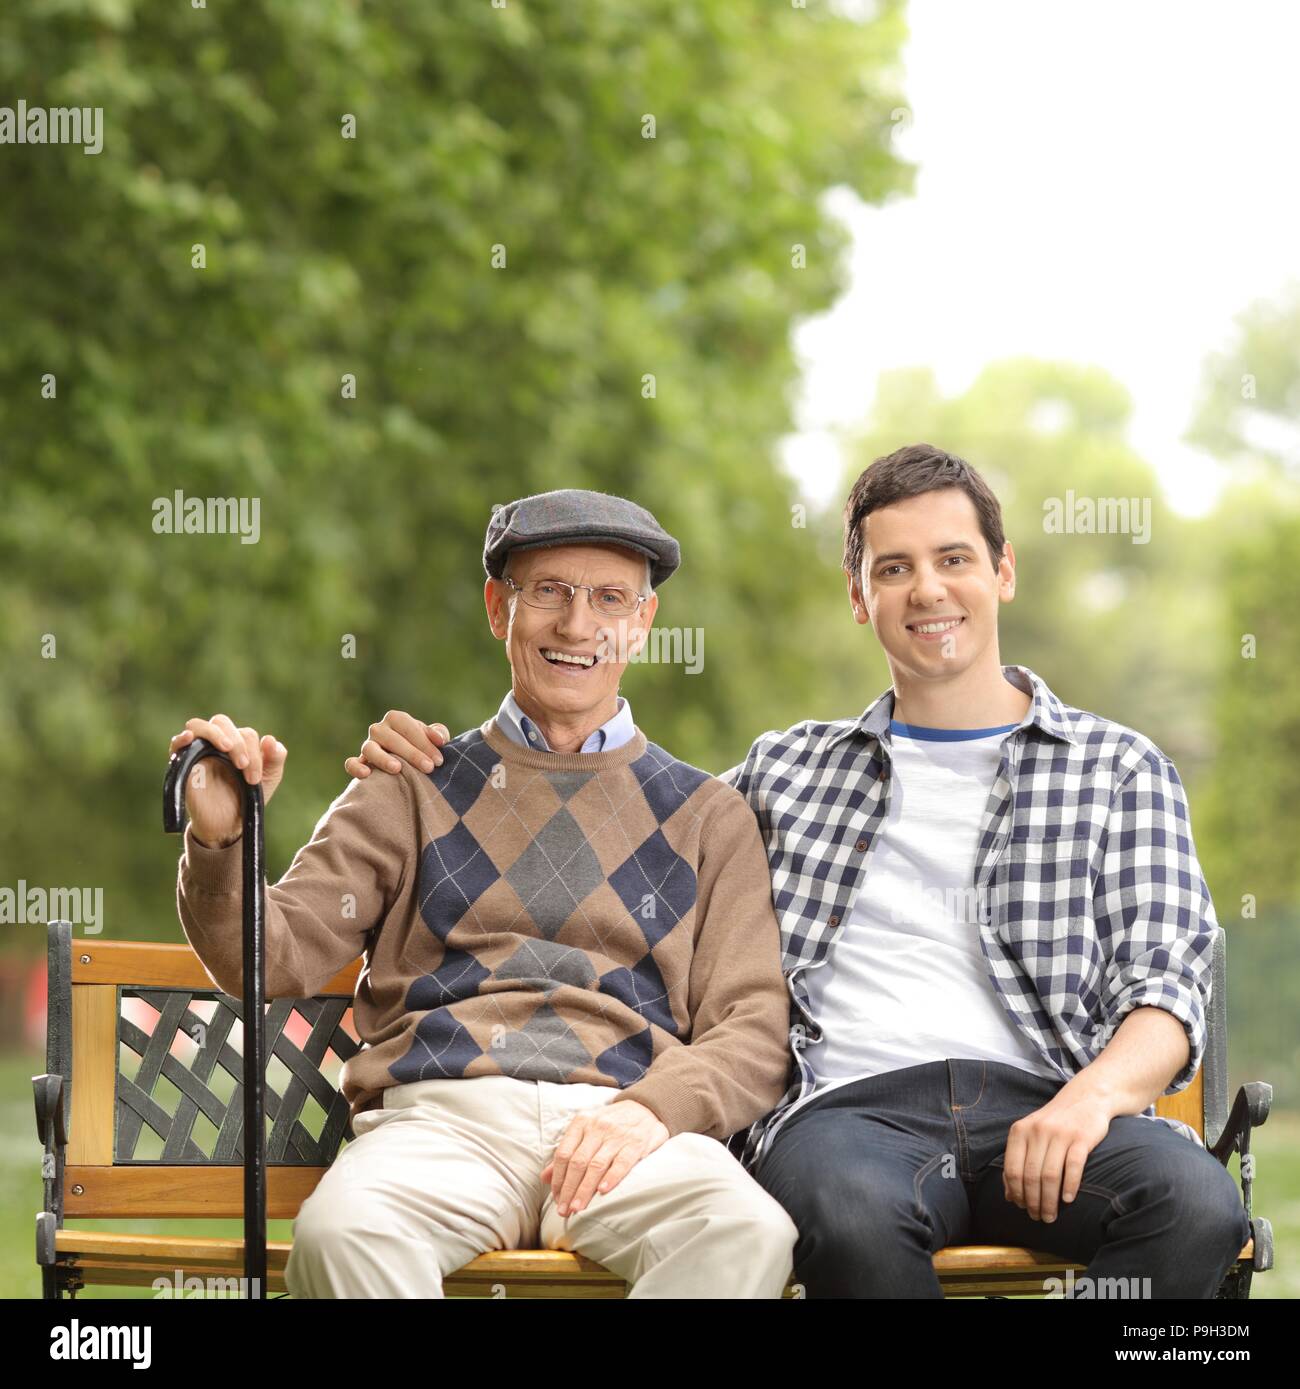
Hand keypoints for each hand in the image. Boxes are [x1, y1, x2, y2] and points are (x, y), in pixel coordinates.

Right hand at [169, 715, 287, 848]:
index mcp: (238, 743)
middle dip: (237, 743)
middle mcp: (216, 744)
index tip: (254, 779)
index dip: (254, 752)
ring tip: (226, 748)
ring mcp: (197, 752)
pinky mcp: (182, 766)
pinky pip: (176, 745)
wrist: (228, 826)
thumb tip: (270, 739)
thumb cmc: (247, 798)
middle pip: (221, 722)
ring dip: (214, 734)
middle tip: (242, 766)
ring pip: (198, 726)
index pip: (245, 733)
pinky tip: (189, 737)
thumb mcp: (269, 778)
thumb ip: (275, 758)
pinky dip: (180, 738)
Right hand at [344, 711, 448, 778]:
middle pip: (392, 738)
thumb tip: (440, 739)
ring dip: (383, 758)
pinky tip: (366, 774)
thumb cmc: (423, 746)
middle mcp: (379, 729)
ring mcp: (367, 745)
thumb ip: (439, 734)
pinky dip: (356, 767)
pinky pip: (351, 763)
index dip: (425, 743)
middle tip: (429, 768)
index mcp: (396, 718)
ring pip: (369, 748)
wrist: (409, 762)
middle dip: (412, 753)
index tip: (439, 760)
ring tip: (397, 769)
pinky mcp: (360, 762)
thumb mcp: (433, 737)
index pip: (409, 728)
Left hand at [540, 1099, 669, 1216]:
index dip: (558, 1179)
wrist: (646, 1107)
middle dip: (568, 1189)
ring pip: (596, 1165)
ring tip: (577, 1208)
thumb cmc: (611, 1123)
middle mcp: (597, 1127)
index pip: (563, 1153)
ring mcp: (617, 1135)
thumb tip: (545, 1177)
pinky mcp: (636, 1144)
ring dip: (585, 1189)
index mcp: (581, 1122)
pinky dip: (611, 1178)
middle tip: (564, 1211)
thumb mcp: (587, 1129)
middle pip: (577, 1162)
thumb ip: (567, 1152)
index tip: (556, 1198)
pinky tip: (603, 1192)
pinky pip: (621, 1163)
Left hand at [1001, 1088, 1112, 1222]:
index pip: (1012, 1169)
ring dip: (1049, 1201)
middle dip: (1033, 1202)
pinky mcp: (1081, 1137)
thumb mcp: (1031, 1135)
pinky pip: (1073, 1166)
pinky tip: (1067, 1200)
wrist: (1086, 1098)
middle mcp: (1037, 1131)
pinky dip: (1069, 1186)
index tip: (1022, 1208)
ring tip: (1051, 1216)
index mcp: (1020, 1131)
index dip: (1016, 1193)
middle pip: (1031, 1176)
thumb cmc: (1055, 1123)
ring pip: (1050, 1175)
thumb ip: (1018, 1160)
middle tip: (1039, 1218)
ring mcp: (1060, 1134)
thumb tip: (1008, 1196)